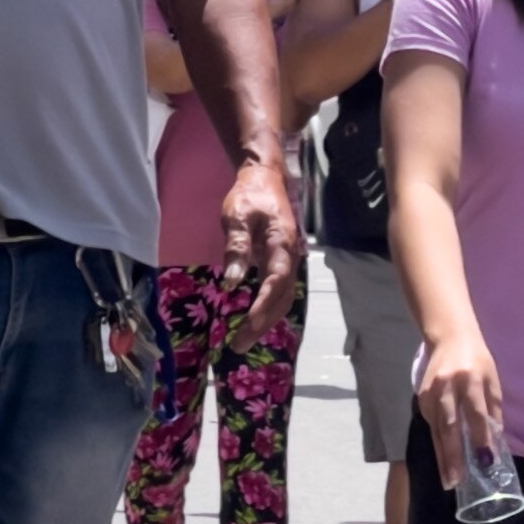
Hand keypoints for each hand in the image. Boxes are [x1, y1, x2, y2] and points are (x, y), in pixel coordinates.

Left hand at [220, 154, 304, 335]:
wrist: (265, 179)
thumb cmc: (249, 196)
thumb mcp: (236, 216)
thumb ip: (236, 248)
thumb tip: (232, 283)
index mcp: (281, 242)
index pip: (276, 280)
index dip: (263, 304)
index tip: (247, 324)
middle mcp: (291, 255)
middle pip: (283, 297)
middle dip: (263, 322)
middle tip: (239, 344)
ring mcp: (289, 260)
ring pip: (284, 297)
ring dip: (266, 320)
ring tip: (244, 339)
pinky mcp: (282, 262)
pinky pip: (280, 291)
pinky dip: (268, 309)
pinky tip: (254, 321)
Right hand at [415, 326, 503, 489]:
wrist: (449, 336)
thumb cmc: (477, 360)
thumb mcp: (492, 380)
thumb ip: (492, 410)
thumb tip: (493, 442)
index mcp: (472, 379)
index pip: (476, 413)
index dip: (480, 437)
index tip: (485, 461)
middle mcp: (448, 386)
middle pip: (451, 425)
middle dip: (454, 455)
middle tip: (457, 480)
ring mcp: (432, 391)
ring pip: (437, 429)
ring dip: (442, 456)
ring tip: (448, 479)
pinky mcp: (422, 396)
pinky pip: (430, 424)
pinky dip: (437, 443)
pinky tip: (442, 460)